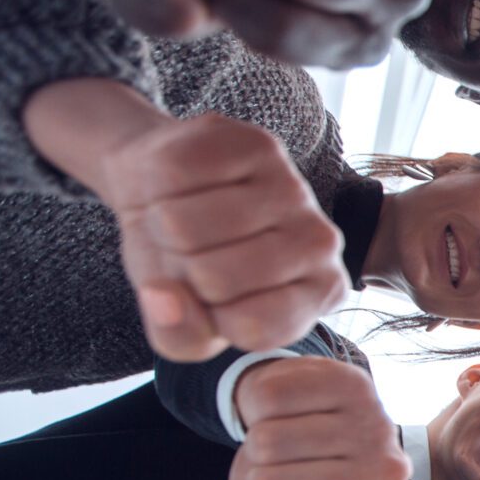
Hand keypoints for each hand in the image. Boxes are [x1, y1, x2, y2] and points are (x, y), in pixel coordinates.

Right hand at [102, 112, 348, 361]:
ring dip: (161, 223)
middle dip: (179, 267)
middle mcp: (322, 243)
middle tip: (188, 252)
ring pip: (186, 225)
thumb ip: (179, 336)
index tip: (208, 299)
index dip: (205, 318)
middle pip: (216, 277)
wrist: (162, 193)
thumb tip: (165, 300)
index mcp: (319, 295)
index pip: (253, 328)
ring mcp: (294, 189)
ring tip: (178, 219)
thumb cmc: (184, 265)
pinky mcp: (258, 143)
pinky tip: (180, 185)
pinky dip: (157, 183)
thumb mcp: (182, 324)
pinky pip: (175, 175)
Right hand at [223, 358, 412, 479]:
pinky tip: (289, 410)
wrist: (304, 422)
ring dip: (258, 440)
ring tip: (288, 441)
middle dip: (259, 479)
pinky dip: (259, 404)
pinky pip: (268, 398)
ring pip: (268, 442)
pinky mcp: (350, 379)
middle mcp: (393, 474)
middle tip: (286, 469)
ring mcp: (376, 422)